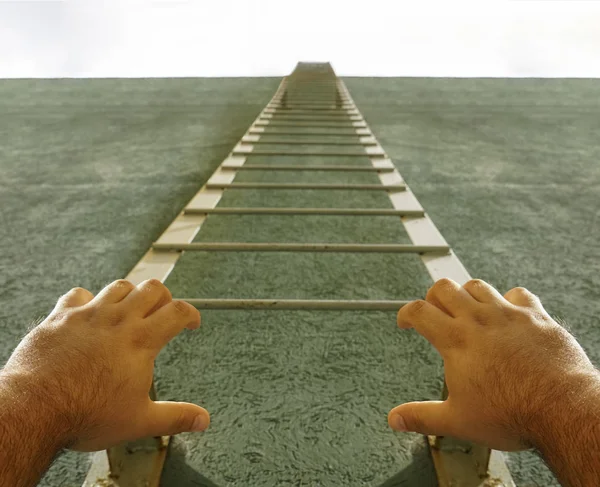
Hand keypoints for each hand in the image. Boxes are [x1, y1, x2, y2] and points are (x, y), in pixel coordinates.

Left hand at [0, 279, 208, 451]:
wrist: (34, 409)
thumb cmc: (86, 414)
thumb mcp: (140, 421)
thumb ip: (175, 417)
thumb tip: (202, 419)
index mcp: (141, 341)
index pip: (177, 311)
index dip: (191, 314)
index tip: (192, 322)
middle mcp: (118, 320)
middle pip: (152, 288)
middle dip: (164, 297)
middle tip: (163, 311)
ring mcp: (88, 315)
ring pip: (119, 286)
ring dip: (130, 294)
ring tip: (131, 308)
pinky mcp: (60, 317)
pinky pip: (78, 295)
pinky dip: (88, 299)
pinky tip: (88, 311)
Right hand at [388, 278, 599, 450]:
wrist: (561, 408)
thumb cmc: (511, 413)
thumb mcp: (457, 421)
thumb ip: (422, 417)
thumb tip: (395, 419)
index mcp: (456, 341)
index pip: (419, 311)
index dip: (406, 313)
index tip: (405, 321)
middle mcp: (479, 320)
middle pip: (444, 288)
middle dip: (433, 297)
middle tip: (434, 312)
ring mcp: (508, 314)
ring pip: (477, 286)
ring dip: (466, 294)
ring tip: (466, 308)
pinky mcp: (536, 316)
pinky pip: (518, 294)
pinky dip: (508, 299)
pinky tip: (508, 311)